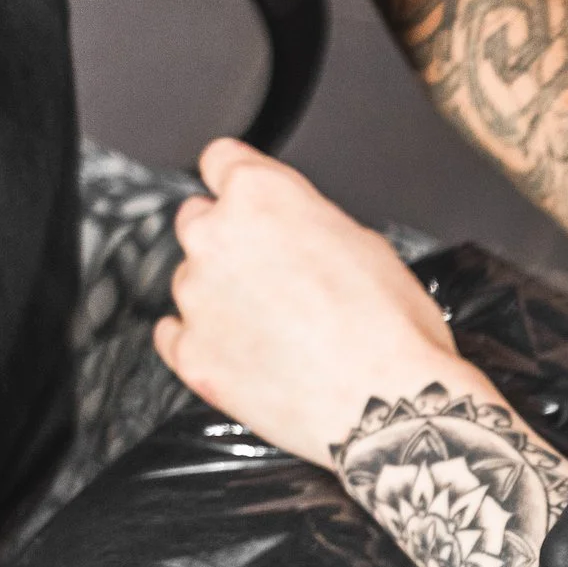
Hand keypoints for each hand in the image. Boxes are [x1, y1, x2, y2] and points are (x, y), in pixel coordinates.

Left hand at [154, 139, 495, 465]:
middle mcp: (215, 237)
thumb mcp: (369, 246)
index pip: (221, 160)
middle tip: (276, 276)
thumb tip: (299, 234)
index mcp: (261, 196)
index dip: (242, 182)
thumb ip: (311, 224)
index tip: (249, 201)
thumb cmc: (392, 330)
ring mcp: (196, 297)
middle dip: (231, 241)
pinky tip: (244, 352)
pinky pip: (174, 335)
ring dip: (222, 296)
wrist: (389, 405)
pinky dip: (203, 340)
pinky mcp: (191, 353)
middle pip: (198, 219)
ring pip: (191, 280)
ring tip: (276, 329)